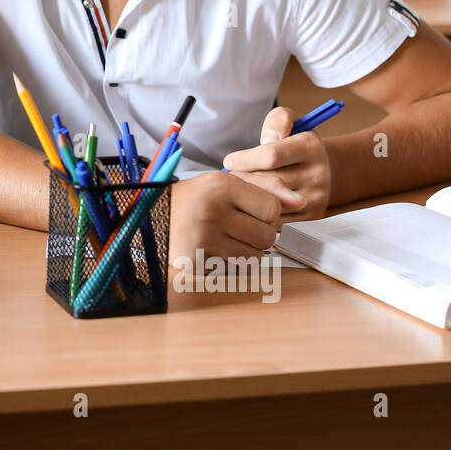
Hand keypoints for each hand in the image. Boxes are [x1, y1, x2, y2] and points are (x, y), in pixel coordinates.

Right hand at [167, 170, 300, 264]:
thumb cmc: (192, 199)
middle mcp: (212, 211)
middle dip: (259, 233)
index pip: (273, 209)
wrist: (150, 216)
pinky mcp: (197, 262)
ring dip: (246, 249)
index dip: (268, 212)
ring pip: (255, 256)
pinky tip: (213, 247)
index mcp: (220, 186)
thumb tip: (300, 201)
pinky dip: (229, 260)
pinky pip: (234, 268)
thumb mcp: (225, 181)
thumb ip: (266, 186)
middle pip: (267, 236)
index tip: (251, 209)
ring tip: (226, 236)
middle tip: (238, 225)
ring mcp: (203, 239)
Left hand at [222, 106, 331, 221]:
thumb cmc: (295, 143)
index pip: (270, 156)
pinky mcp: (312, 216)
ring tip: (240, 188)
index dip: (244, 159)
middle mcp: (317, 173)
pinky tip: (252, 202)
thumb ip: (279, 120)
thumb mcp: (289, 122)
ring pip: (269, 202)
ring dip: (248, 196)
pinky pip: (276, 218)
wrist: (321, 169)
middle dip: (242, 178)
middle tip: (230, 176)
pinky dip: (259, 211)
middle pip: (266, 180)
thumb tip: (269, 139)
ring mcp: (316, 197)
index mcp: (310, 146)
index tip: (230, 160)